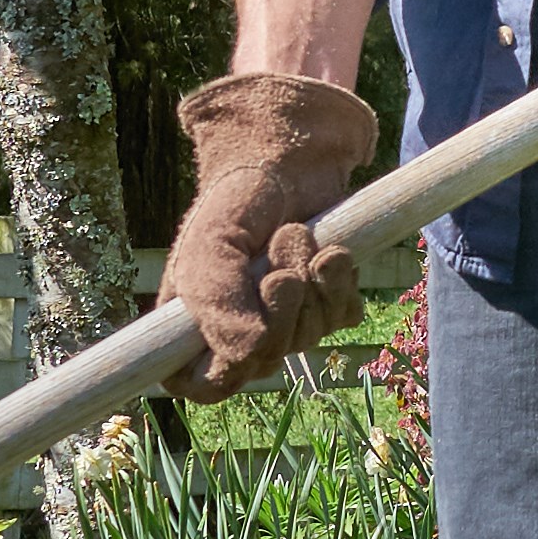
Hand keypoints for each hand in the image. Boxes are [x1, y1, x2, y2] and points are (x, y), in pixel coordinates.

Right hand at [161, 71, 382, 394]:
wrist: (291, 154)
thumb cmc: (238, 197)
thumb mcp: (212, 243)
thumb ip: (217, 302)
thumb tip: (251, 354)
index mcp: (194, 319)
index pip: (201, 384)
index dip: (223, 372)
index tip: (243, 336)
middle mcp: (239, 324)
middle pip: (263, 363)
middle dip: (279, 312)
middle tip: (278, 260)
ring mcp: (287, 315)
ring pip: (306, 339)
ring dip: (310, 287)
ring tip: (297, 236)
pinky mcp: (328, 299)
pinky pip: (342, 318)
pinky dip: (341, 285)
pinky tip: (331, 251)